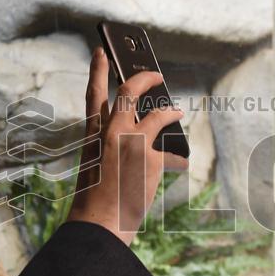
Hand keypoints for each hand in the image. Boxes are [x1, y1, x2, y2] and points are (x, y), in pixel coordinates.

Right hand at [66, 47, 188, 245]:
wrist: (99, 223)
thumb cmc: (97, 199)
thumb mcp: (97, 166)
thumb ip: (113, 146)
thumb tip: (144, 136)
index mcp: (92, 135)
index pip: (92, 95)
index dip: (97, 71)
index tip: (101, 52)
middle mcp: (111, 132)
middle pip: (128, 91)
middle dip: (144, 77)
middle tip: (155, 73)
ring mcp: (132, 142)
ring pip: (157, 114)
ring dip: (169, 110)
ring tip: (177, 111)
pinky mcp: (150, 158)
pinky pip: (171, 149)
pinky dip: (177, 151)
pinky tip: (182, 151)